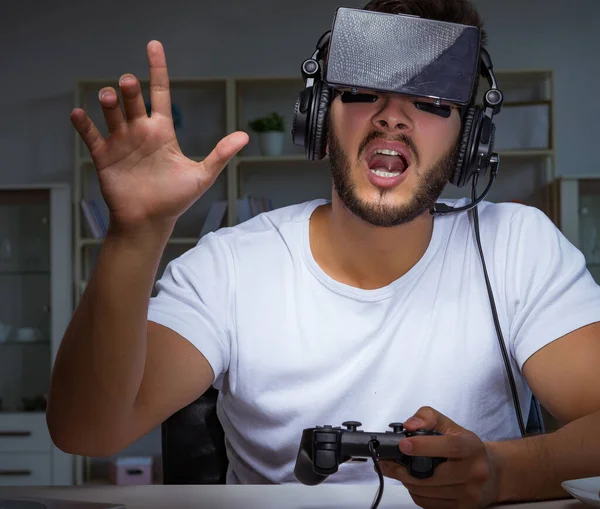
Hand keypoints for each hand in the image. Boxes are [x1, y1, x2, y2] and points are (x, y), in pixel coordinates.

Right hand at [71, 40, 248, 235]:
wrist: (149, 222)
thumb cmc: (175, 200)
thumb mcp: (202, 176)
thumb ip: (220, 154)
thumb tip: (245, 136)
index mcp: (162, 132)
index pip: (159, 92)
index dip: (157, 69)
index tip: (153, 46)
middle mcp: (140, 132)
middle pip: (133, 100)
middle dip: (128, 88)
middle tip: (127, 84)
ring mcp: (121, 143)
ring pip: (111, 112)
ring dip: (109, 102)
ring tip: (110, 99)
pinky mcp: (104, 157)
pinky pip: (90, 136)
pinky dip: (83, 124)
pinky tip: (78, 114)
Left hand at [380, 406, 499, 508]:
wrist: (490, 473)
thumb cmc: (466, 447)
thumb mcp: (450, 425)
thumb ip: (427, 417)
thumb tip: (409, 425)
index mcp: (472, 448)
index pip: (450, 446)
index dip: (424, 446)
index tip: (403, 444)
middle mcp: (474, 472)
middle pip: (433, 475)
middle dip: (404, 469)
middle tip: (388, 461)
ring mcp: (469, 494)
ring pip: (427, 491)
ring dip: (407, 481)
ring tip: (400, 470)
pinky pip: (428, 503)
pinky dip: (415, 492)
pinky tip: (414, 482)